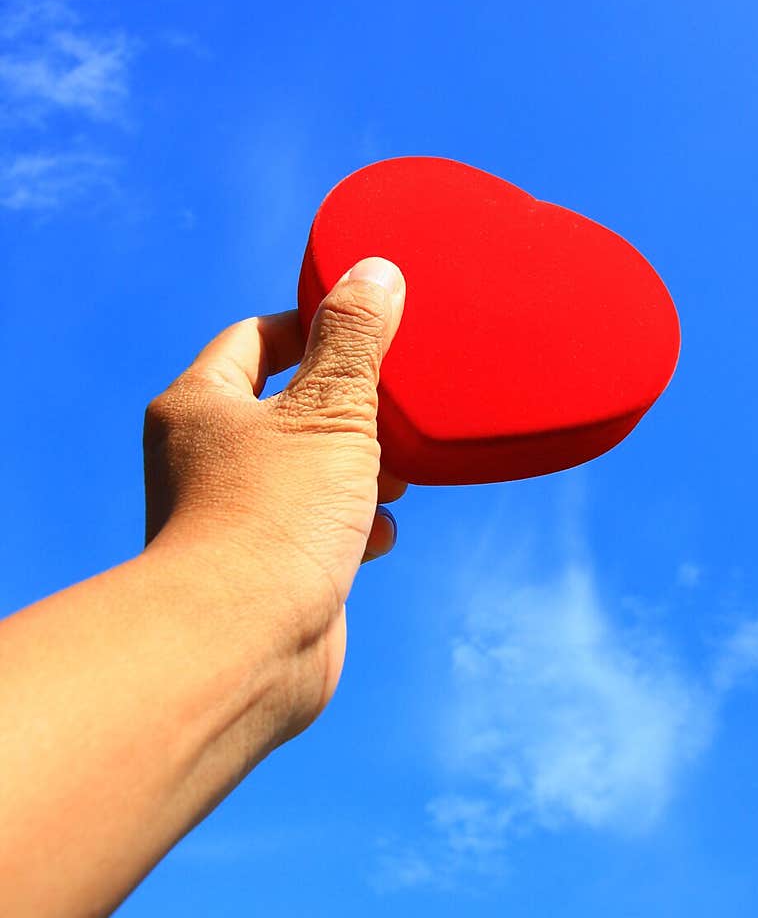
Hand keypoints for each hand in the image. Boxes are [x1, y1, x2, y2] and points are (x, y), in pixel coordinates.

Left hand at [142, 256, 406, 741]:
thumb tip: (373, 271)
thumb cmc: (274, 516)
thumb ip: (355, 340)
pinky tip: (379, 533)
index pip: (257, 338)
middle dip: (351, 408)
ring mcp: (233, 518)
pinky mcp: (264, 571)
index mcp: (200, 405)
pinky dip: (352, 525)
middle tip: (397, 410)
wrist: (241, 646)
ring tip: (396, 474)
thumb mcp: (330, 410)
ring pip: (308, 472)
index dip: (315, 326)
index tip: (372, 333)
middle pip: (288, 407)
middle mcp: (204, 458)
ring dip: (359, 469)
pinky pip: (316, 530)